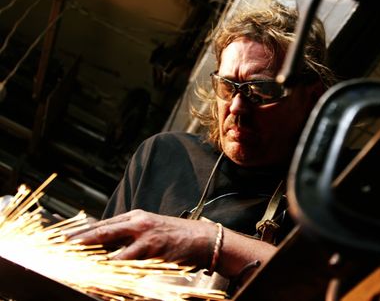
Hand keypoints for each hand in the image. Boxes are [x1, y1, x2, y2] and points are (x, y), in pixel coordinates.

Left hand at [68, 209, 214, 267]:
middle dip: (80, 241)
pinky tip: (104, 278)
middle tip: (62, 248)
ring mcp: (145, 238)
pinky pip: (128, 265)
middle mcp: (138, 224)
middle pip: (102, 232)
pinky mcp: (153, 252)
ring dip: (94, 261)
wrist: (202, 239)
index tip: (64, 239)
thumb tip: (106, 241)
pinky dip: (115, 272)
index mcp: (136, 216)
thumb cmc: (176, 235)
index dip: (82, 232)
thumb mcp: (151, 227)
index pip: (103, 223)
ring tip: (78, 267)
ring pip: (112, 251)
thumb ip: (130, 232)